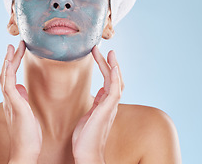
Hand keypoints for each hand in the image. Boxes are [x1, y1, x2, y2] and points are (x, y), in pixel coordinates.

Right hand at [0, 41, 41, 163]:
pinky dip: (7, 72)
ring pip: (6, 76)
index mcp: (12, 99)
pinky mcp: (15, 105)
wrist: (26, 150)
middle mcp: (8, 98)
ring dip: (8, 60)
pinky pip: (8, 85)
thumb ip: (23, 98)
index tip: (17, 51)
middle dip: (10, 58)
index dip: (12, 63)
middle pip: (6, 73)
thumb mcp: (27, 112)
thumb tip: (22, 87)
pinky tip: (9, 61)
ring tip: (12, 47)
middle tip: (14, 44)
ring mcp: (10, 101)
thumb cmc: (28, 134)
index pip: (10, 77)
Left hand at [72, 46, 123, 163]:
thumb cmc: (86, 137)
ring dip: (112, 66)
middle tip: (104, 50)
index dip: (107, 68)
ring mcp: (110, 106)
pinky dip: (115, 77)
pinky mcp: (107, 110)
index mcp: (105, 104)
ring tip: (109, 52)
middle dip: (109, 63)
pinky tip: (113, 66)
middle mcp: (110, 103)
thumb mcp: (89, 114)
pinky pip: (115, 90)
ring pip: (116, 81)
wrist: (87, 153)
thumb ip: (96, 103)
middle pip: (114, 79)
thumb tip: (100, 92)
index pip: (109, 82)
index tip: (101, 57)